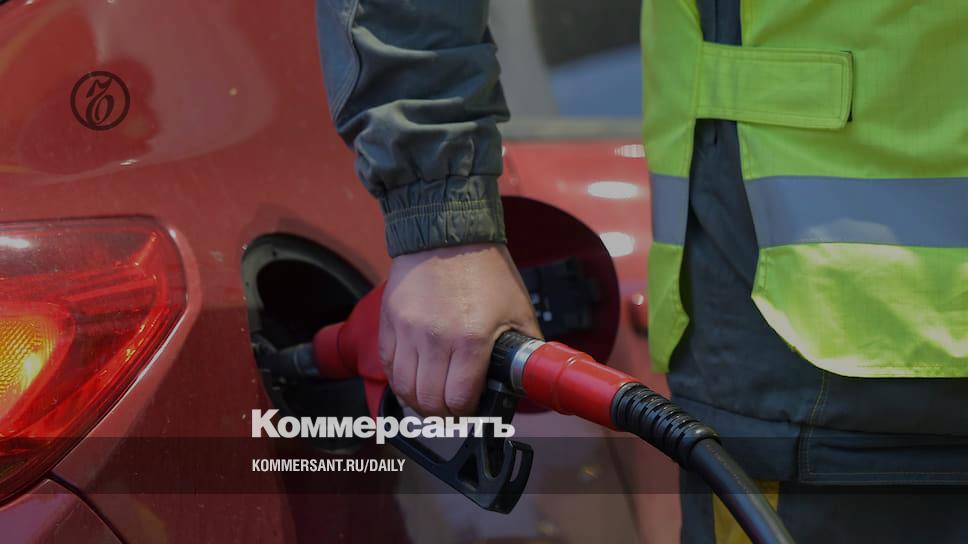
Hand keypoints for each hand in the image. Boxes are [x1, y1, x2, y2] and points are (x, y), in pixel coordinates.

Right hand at [380, 243, 541, 416]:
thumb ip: (525, 348)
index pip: (458, 399)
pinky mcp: (390, 322)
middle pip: (428, 401)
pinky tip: (414, 378)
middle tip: (451, 410)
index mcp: (471, 339)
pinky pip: (388, 366)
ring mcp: (408, 331)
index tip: (470, 411)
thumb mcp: (518, 310)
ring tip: (432, 398)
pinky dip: (400, 380)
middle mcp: (435, 339)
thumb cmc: (484, 270)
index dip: (466, 413)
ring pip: (404, 389)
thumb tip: (530, 377)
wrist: (447, 233)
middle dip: (442, 414)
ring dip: (418, 402)